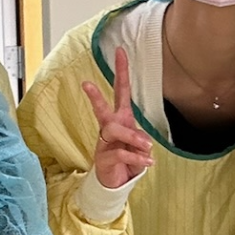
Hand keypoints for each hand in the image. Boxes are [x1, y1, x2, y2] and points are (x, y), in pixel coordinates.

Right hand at [81, 48, 154, 188]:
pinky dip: (138, 158)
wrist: (116, 183)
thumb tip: (142, 143)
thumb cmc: (129, 158)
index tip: (120, 51)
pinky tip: (149, 163)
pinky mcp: (104, 158)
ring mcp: (104, 143)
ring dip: (134, 138)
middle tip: (85, 84)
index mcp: (121, 118)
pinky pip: (121, 153)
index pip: (121, 91)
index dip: (121, 71)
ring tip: (147, 148)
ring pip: (115, 131)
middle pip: (102, 109)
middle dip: (95, 96)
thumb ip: (140, 140)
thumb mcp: (140, 146)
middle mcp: (110, 127)